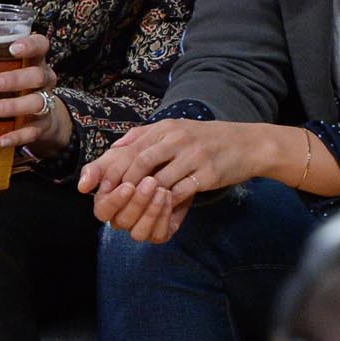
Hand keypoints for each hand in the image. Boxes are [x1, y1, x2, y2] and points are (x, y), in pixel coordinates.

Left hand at [0, 33, 73, 156]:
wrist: (44, 120)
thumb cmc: (17, 89)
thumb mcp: (5, 72)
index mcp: (34, 61)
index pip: (40, 45)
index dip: (30, 45)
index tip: (12, 49)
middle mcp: (44, 80)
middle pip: (37, 75)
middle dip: (14, 79)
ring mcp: (46, 104)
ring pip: (36, 102)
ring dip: (13, 106)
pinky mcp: (42, 126)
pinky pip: (32, 131)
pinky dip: (17, 136)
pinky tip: (2, 139)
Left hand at [80, 119, 283, 239]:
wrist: (248, 143)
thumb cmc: (205, 141)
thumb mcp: (174, 130)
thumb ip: (143, 139)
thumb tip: (113, 150)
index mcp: (163, 129)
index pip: (127, 148)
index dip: (106, 168)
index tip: (91, 186)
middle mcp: (175, 138)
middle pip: (137, 163)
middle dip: (119, 185)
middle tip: (108, 203)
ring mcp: (192, 156)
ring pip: (158, 180)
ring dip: (141, 197)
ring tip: (129, 210)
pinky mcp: (207, 173)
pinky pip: (181, 191)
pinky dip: (167, 203)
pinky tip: (157, 211)